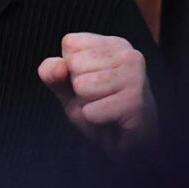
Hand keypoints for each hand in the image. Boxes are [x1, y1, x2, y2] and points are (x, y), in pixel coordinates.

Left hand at [37, 32, 157, 154]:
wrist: (127, 143)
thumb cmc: (99, 109)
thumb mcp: (67, 88)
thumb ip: (53, 73)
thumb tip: (59, 67)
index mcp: (112, 44)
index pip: (70, 43)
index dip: (69, 69)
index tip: (91, 81)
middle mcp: (128, 54)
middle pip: (74, 65)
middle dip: (79, 90)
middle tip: (100, 99)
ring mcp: (135, 76)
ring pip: (82, 87)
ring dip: (87, 105)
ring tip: (105, 108)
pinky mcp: (135, 100)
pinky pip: (91, 111)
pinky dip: (95, 120)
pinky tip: (112, 119)